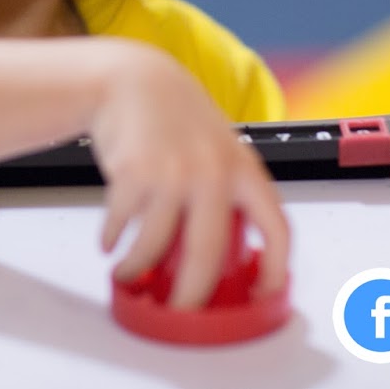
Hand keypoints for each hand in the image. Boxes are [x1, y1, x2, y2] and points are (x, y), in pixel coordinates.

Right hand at [90, 41, 288, 309]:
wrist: (133, 79)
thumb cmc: (177, 115)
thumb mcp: (218, 148)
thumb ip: (228, 193)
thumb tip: (227, 252)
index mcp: (244, 169)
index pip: (277, 228)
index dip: (275, 269)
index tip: (262, 293)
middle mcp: (212, 172)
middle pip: (206, 255)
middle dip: (191, 295)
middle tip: (180, 308)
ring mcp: (172, 173)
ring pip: (156, 247)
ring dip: (137, 268)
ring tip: (129, 272)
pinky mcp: (134, 173)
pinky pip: (124, 225)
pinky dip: (114, 240)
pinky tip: (112, 241)